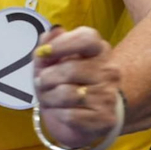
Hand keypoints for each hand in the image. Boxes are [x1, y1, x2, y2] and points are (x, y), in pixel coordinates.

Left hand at [32, 26, 123, 149]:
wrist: (80, 118)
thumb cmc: (64, 83)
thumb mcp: (51, 61)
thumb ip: (49, 44)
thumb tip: (53, 31)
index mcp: (99, 50)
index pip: (87, 39)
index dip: (62, 44)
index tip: (42, 53)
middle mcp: (109, 71)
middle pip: (70, 69)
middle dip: (46, 78)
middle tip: (41, 83)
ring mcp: (109, 95)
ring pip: (67, 93)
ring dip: (48, 97)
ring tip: (49, 98)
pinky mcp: (105, 118)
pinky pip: (70, 115)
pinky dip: (57, 114)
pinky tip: (59, 112)